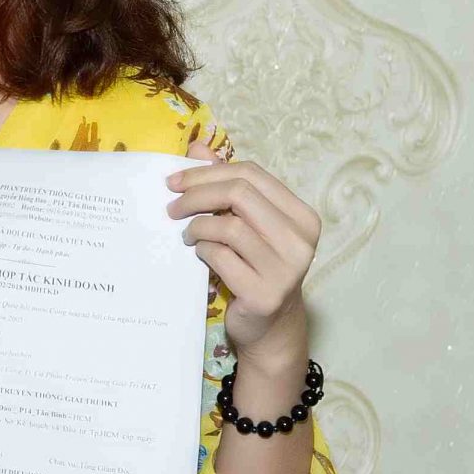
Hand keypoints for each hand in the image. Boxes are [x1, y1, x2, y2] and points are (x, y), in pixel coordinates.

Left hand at [167, 140, 320, 375]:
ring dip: (197, 226)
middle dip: (196, 194)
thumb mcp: (245, 223)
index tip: (175, 180)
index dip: (208, 171)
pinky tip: (200, 255)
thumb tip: (196, 147)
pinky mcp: (264, 294)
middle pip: (239, 194)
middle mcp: (301, 240)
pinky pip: (221, 258)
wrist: (268, 326)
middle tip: (171, 205)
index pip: (251, 174)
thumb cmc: (254, 266)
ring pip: (228, 226)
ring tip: (187, 235)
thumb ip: (225, 185)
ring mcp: (286, 269)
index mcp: (301, 215)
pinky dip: (203, 251)